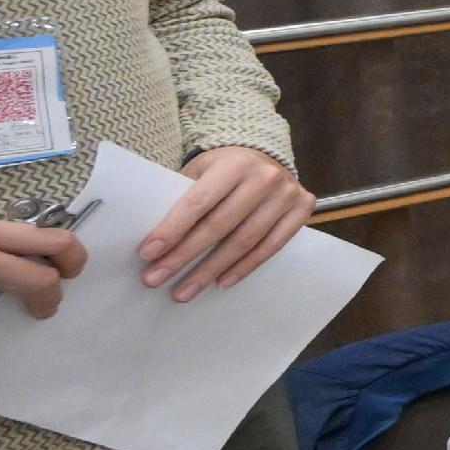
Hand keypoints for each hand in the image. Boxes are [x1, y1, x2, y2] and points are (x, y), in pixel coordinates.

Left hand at [139, 147, 316, 299]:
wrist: (266, 158)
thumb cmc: (223, 169)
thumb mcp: (201, 171)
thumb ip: (184, 196)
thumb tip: (155, 240)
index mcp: (234, 163)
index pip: (198, 202)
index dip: (172, 230)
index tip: (147, 254)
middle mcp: (265, 176)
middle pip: (219, 226)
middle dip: (184, 256)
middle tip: (156, 279)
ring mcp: (287, 194)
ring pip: (244, 241)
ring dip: (211, 270)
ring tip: (184, 291)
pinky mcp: (302, 209)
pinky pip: (271, 246)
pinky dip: (244, 267)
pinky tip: (221, 282)